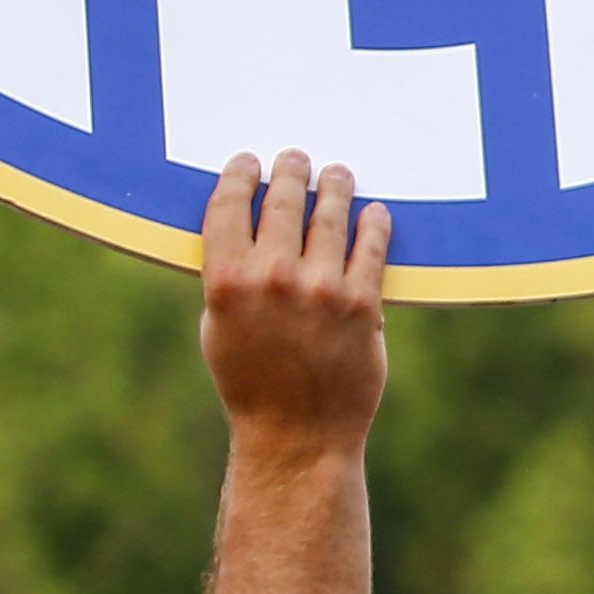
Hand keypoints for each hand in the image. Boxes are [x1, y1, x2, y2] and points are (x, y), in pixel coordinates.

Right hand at [200, 151, 388, 456]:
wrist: (298, 435)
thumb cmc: (252, 383)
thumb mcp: (218, 328)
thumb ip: (228, 278)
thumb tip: (242, 229)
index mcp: (227, 281)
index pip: (230, 206)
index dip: (240, 177)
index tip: (249, 163)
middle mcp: (273, 278)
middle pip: (284, 201)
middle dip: (290, 172)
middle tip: (296, 159)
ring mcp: (322, 289)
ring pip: (331, 216)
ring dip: (334, 188)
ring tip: (338, 175)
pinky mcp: (363, 304)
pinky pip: (371, 249)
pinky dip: (373, 224)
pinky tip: (374, 212)